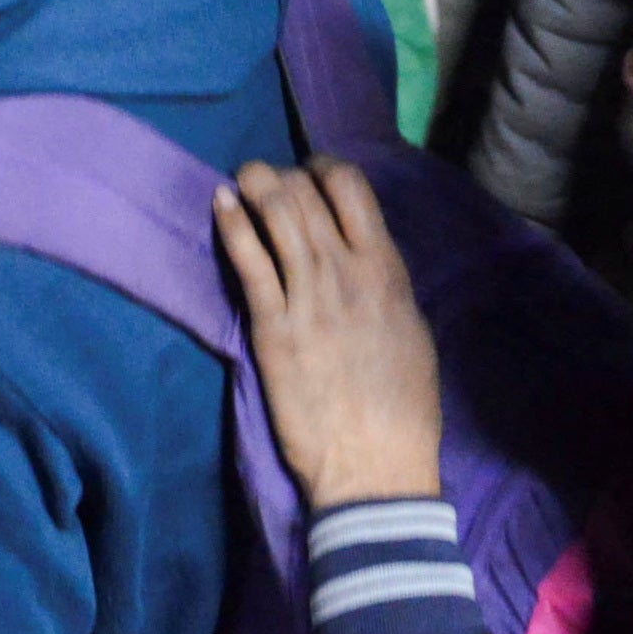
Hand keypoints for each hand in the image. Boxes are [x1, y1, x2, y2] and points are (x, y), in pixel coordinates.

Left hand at [212, 159, 442, 510]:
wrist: (373, 464)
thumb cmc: (403, 408)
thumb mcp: (411, 331)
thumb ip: (385, 285)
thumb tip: (363, 258)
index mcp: (387, 270)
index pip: (352, 187)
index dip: (324, 169)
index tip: (309, 175)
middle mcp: (346, 271)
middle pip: (305, 192)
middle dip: (281, 176)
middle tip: (268, 183)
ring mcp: (307, 296)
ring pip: (275, 212)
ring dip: (253, 184)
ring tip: (241, 180)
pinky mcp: (271, 327)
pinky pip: (248, 259)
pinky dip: (231, 222)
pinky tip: (221, 203)